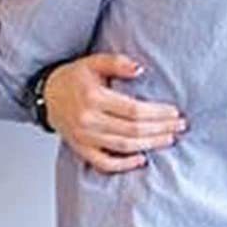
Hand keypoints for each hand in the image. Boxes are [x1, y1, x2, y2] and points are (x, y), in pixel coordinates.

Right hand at [44, 55, 187, 174]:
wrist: (47, 94)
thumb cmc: (73, 78)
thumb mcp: (93, 62)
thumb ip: (117, 63)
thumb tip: (140, 69)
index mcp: (93, 98)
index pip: (133, 110)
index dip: (157, 113)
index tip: (174, 113)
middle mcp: (88, 120)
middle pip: (132, 130)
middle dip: (160, 129)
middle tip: (179, 126)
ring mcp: (84, 138)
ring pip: (123, 146)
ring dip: (149, 145)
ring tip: (168, 139)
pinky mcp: (81, 149)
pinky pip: (104, 163)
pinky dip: (124, 165)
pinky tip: (141, 159)